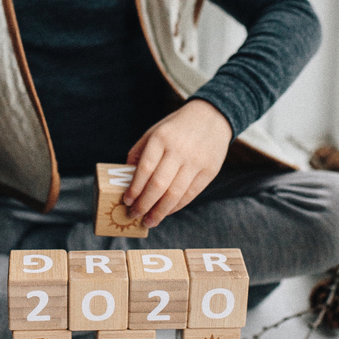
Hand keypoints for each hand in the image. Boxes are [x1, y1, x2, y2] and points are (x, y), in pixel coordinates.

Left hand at [122, 99, 231, 227]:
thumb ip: (139, 152)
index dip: (134, 189)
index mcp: (161, 138)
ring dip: (160, 211)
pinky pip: (190, 194)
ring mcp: (196, 161)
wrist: (212, 116)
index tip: (127, 201)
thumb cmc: (177, 127)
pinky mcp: (209, 171)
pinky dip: (176, 206)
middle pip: (159, 185)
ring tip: (149, 221)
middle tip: (134, 215)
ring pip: (175, 194)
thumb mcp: (154, 131)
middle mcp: (179, 150)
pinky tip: (166, 211)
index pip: (145, 169)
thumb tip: (127, 179)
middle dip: (144, 204)